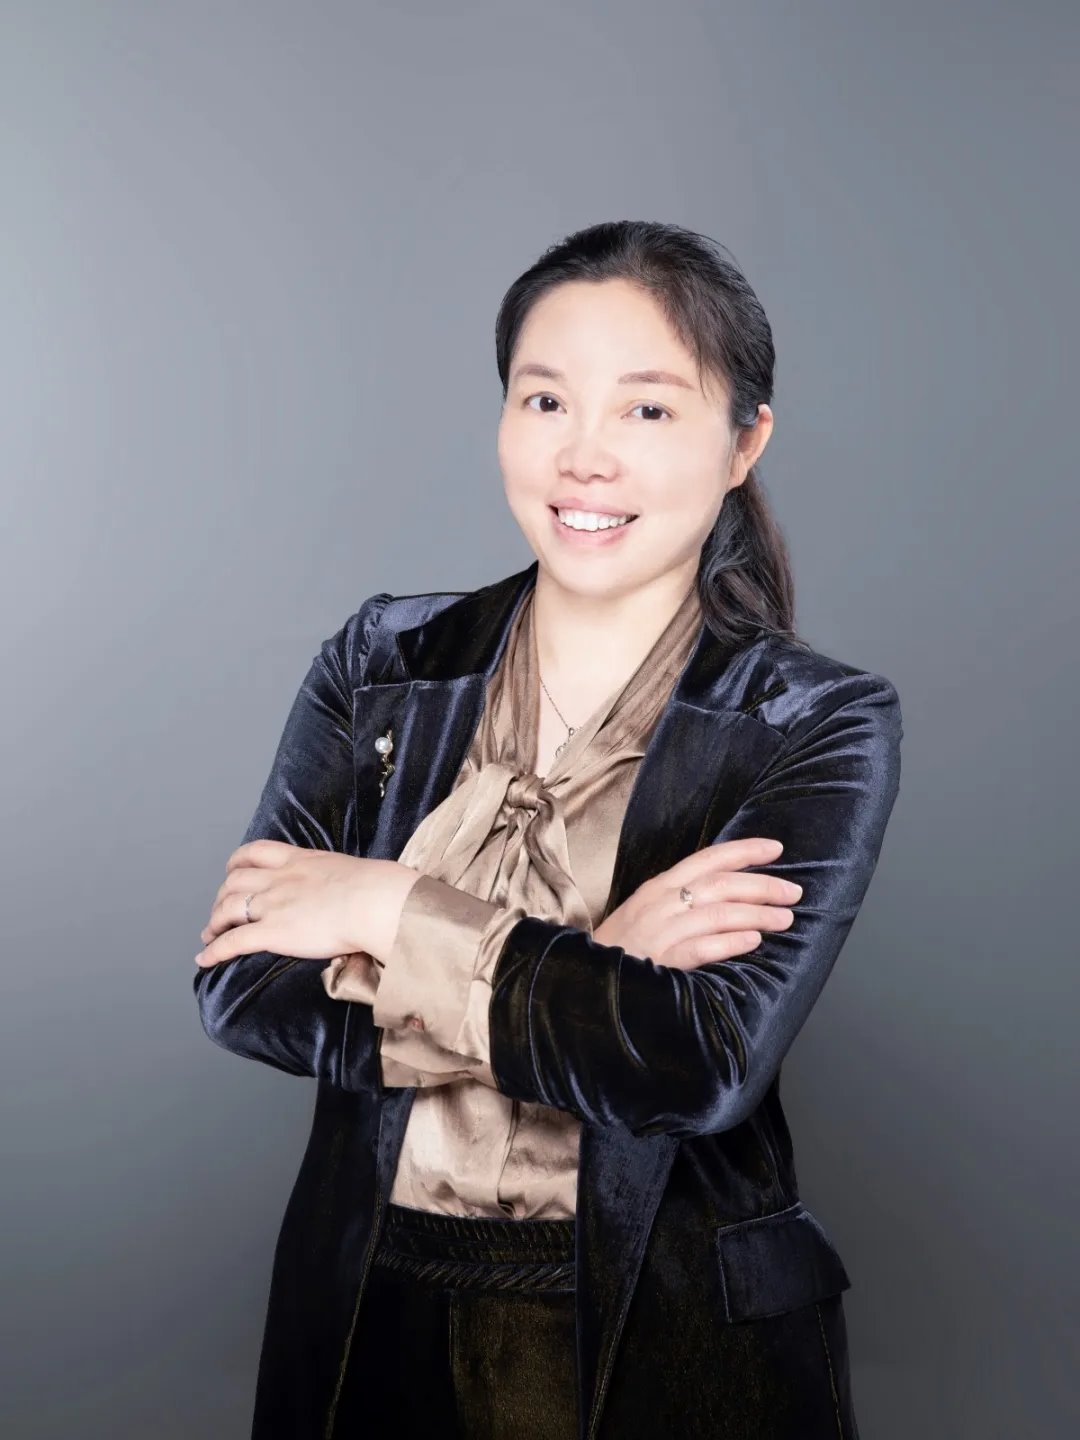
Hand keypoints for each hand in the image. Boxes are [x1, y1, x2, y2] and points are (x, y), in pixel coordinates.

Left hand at [194, 840, 419, 967]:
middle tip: (220, 910)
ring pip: (227, 908)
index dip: (238, 863)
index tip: (232, 871)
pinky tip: (204, 959)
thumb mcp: (350, 869)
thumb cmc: (375, 887)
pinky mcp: (272, 932)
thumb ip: (340, 877)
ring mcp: (273, 905)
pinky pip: (233, 941)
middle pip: (235, 881)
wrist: (373, 901)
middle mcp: (279, 879)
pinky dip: (214, 950)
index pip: (256, 852)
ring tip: (209, 933)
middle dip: (222, 896)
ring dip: (214, 922)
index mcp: (299, 860)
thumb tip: (356, 887)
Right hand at [593, 837, 800, 971]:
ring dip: (757, 914)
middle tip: (793, 892)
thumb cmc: (621, 949)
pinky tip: (754, 941)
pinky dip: (731, 942)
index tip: (776, 849)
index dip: (744, 851)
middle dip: (762, 885)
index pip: (707, 859)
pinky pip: (702, 948)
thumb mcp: (646, 913)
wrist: (586, 983)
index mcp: (657, 887)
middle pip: (720, 884)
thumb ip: (681, 899)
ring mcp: (659, 932)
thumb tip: (730, 893)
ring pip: (718, 913)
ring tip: (785, 918)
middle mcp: (659, 904)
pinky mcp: (661, 963)